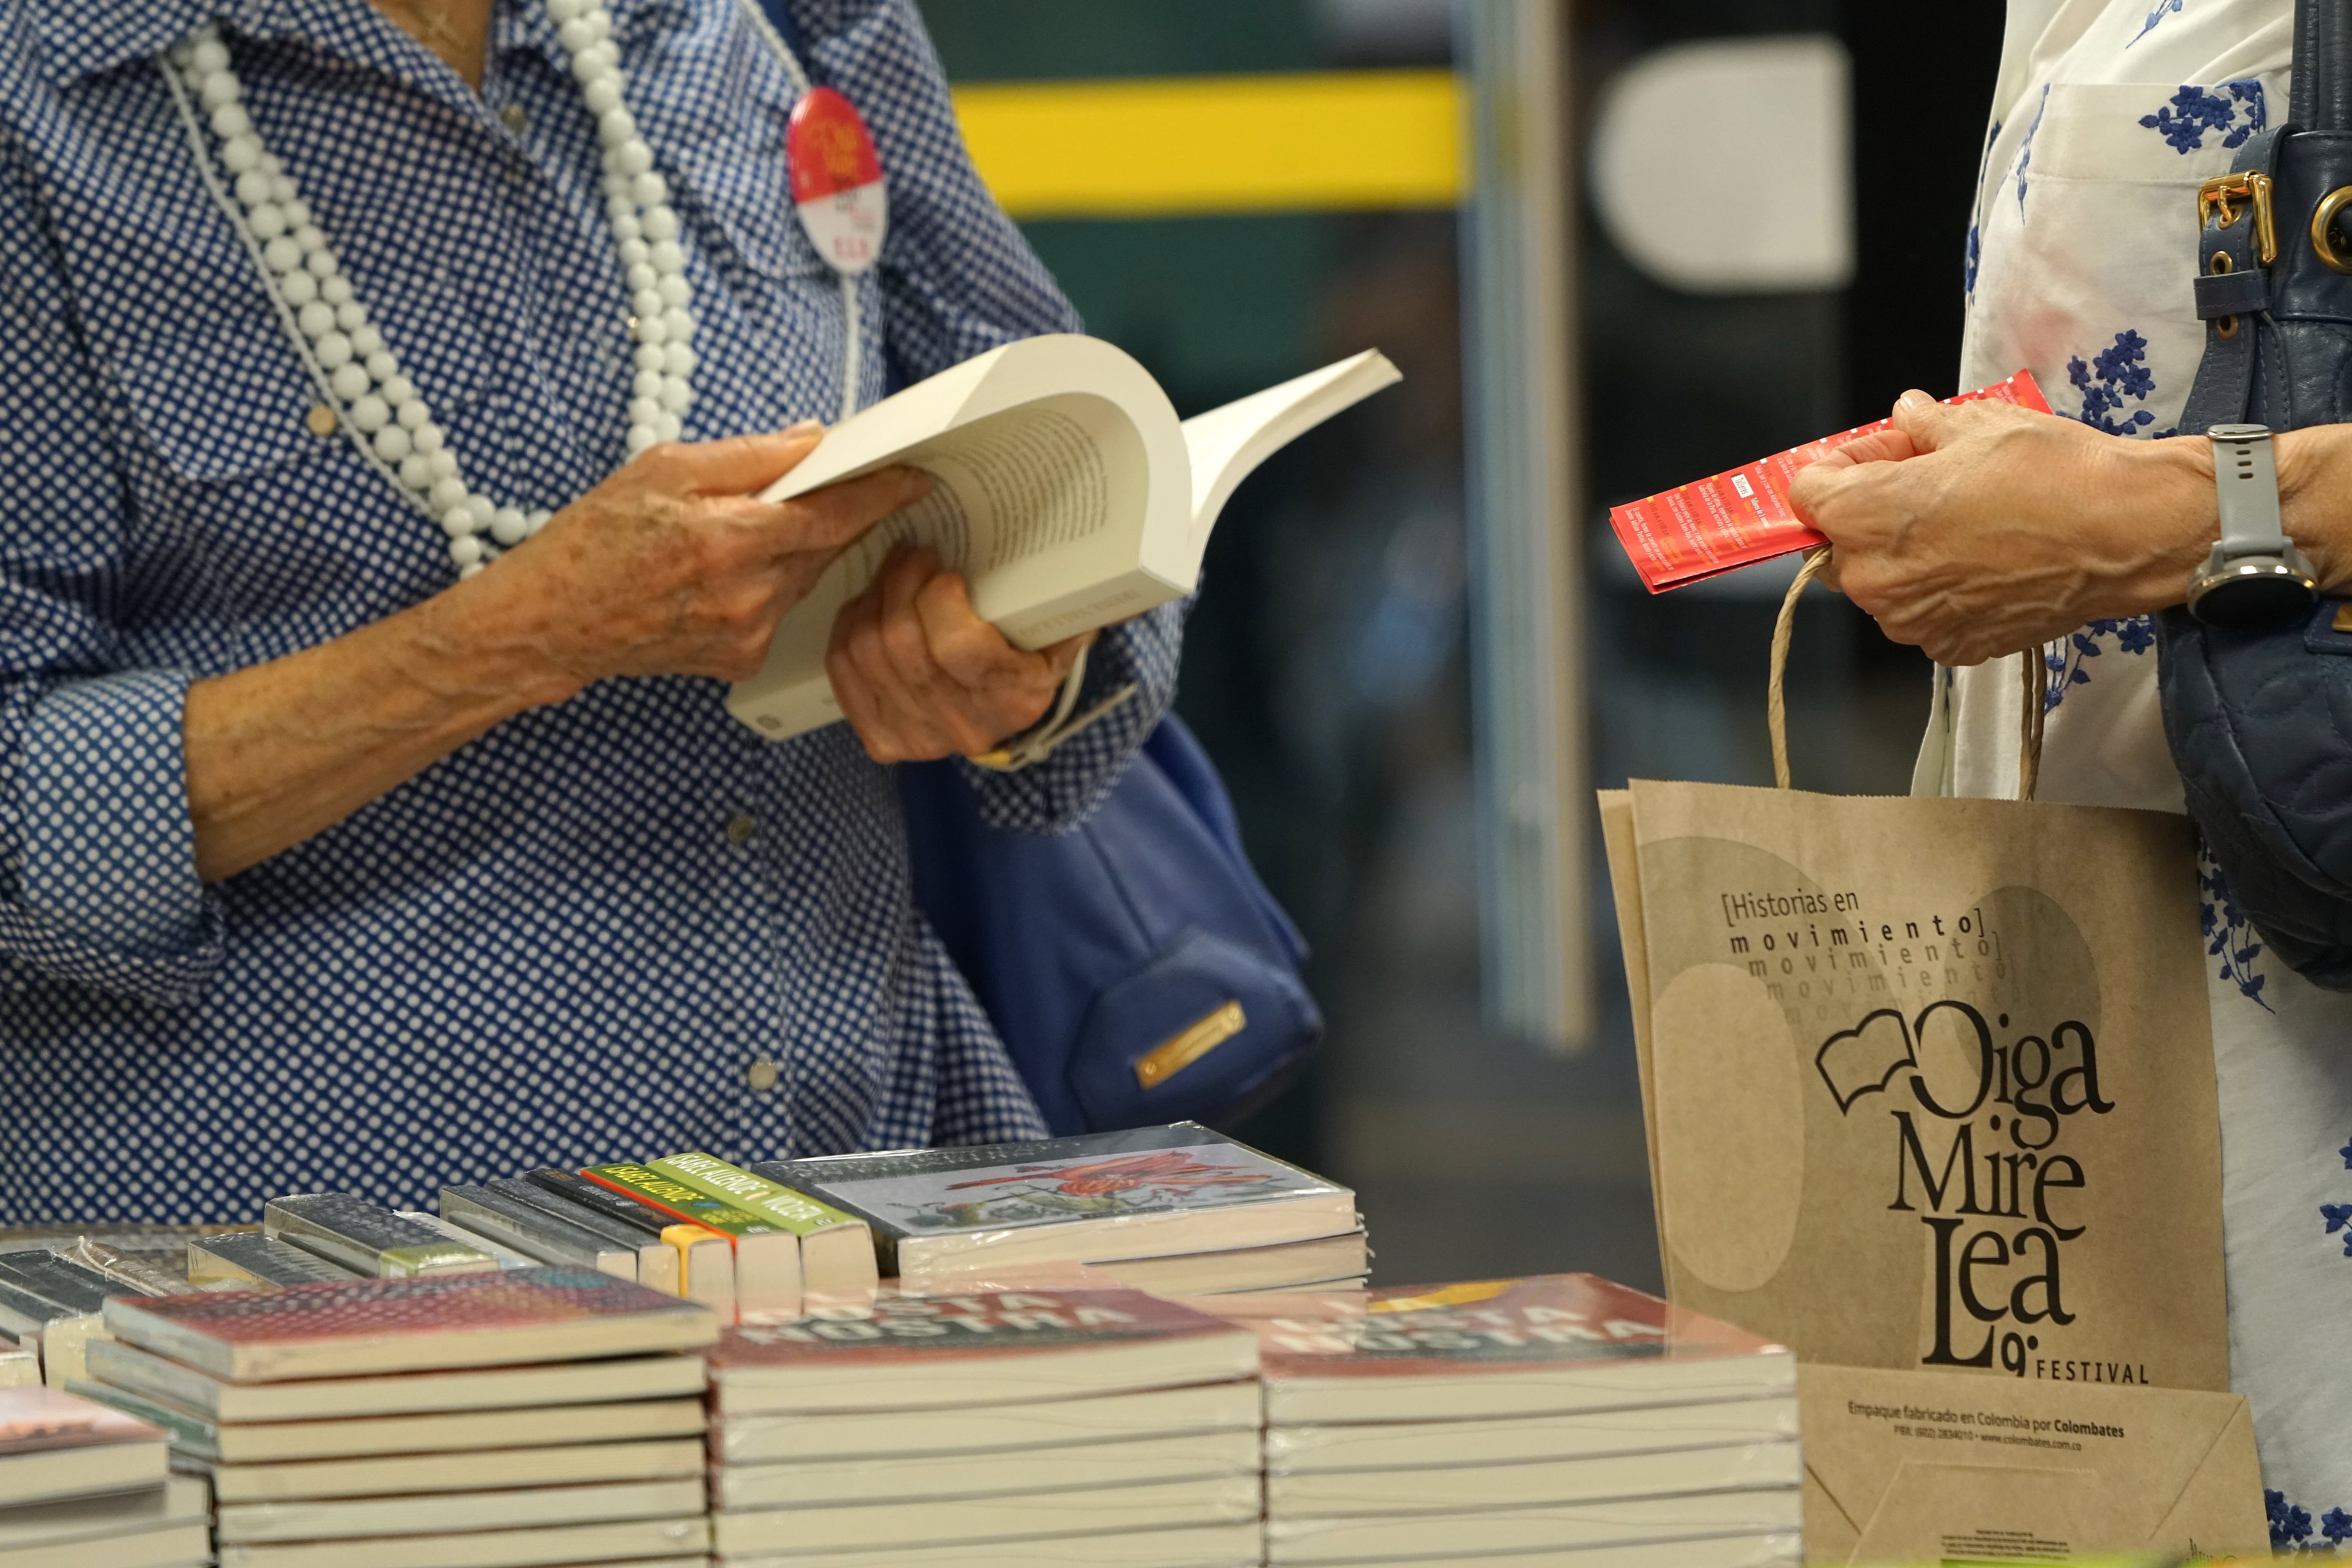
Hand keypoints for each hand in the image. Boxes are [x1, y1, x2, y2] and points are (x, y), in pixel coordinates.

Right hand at [450, 421, 928, 699]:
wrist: (553, 621)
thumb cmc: (597, 537)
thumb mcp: (665, 469)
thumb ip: (749, 457)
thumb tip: (813, 441)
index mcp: (732, 538)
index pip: (834, 512)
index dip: (882, 492)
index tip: (916, 476)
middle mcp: (749, 593)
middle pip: (827, 544)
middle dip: (838, 512)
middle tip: (841, 483)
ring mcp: (748, 633)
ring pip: (805, 576)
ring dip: (798, 547)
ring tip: (752, 527)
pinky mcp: (741, 658)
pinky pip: (780, 608)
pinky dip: (770, 582)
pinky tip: (729, 573)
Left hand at [826, 545, 1094, 762]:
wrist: (1009, 713)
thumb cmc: (1032, 655)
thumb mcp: (1065, 629)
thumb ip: (1083, 600)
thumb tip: (1122, 576)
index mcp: (1015, 698)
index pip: (959, 646)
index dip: (939, 598)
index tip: (946, 569)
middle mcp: (965, 726)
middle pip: (903, 643)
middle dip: (899, 582)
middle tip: (911, 553)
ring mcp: (918, 739)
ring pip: (867, 650)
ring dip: (872, 599)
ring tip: (892, 574)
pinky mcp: (882, 740)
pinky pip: (844, 670)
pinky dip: (850, 628)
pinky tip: (869, 608)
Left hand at [1787, 390, 2215, 664]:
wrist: (2127, 533)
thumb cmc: (2054, 476)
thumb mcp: (1979, 425)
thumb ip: (1924, 425)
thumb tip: (1907, 415)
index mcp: (1865, 517)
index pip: (1806, 493)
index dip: (1840, 467)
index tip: (1878, 456)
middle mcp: (1875, 579)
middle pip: (1839, 544)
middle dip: (1869, 514)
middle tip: (1923, 483)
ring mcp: (1911, 621)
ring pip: (1882, 583)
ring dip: (1906, 554)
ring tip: (1964, 522)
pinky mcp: (1950, 647)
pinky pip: (1924, 614)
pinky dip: (1942, 590)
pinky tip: (1984, 561)